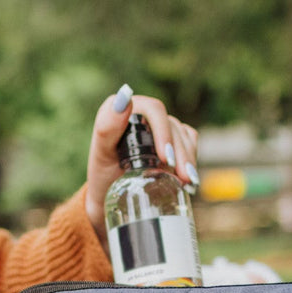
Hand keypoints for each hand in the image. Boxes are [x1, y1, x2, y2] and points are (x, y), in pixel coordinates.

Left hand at [84, 87, 199, 239]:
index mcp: (125, 108)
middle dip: (180, 153)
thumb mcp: (100, 154)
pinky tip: (189, 180)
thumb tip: (124, 97)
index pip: (154, 111)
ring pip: (184, 136)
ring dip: (189, 159)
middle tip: (183, 178)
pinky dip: (191, 160)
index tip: (166, 158)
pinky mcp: (172, 138)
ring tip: (188, 183)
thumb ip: (106, 127)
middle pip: (172, 126)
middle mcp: (144, 113)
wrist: (110, 194)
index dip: (163, 132)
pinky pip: (189, 143)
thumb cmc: (102, 173)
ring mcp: (160, 126)